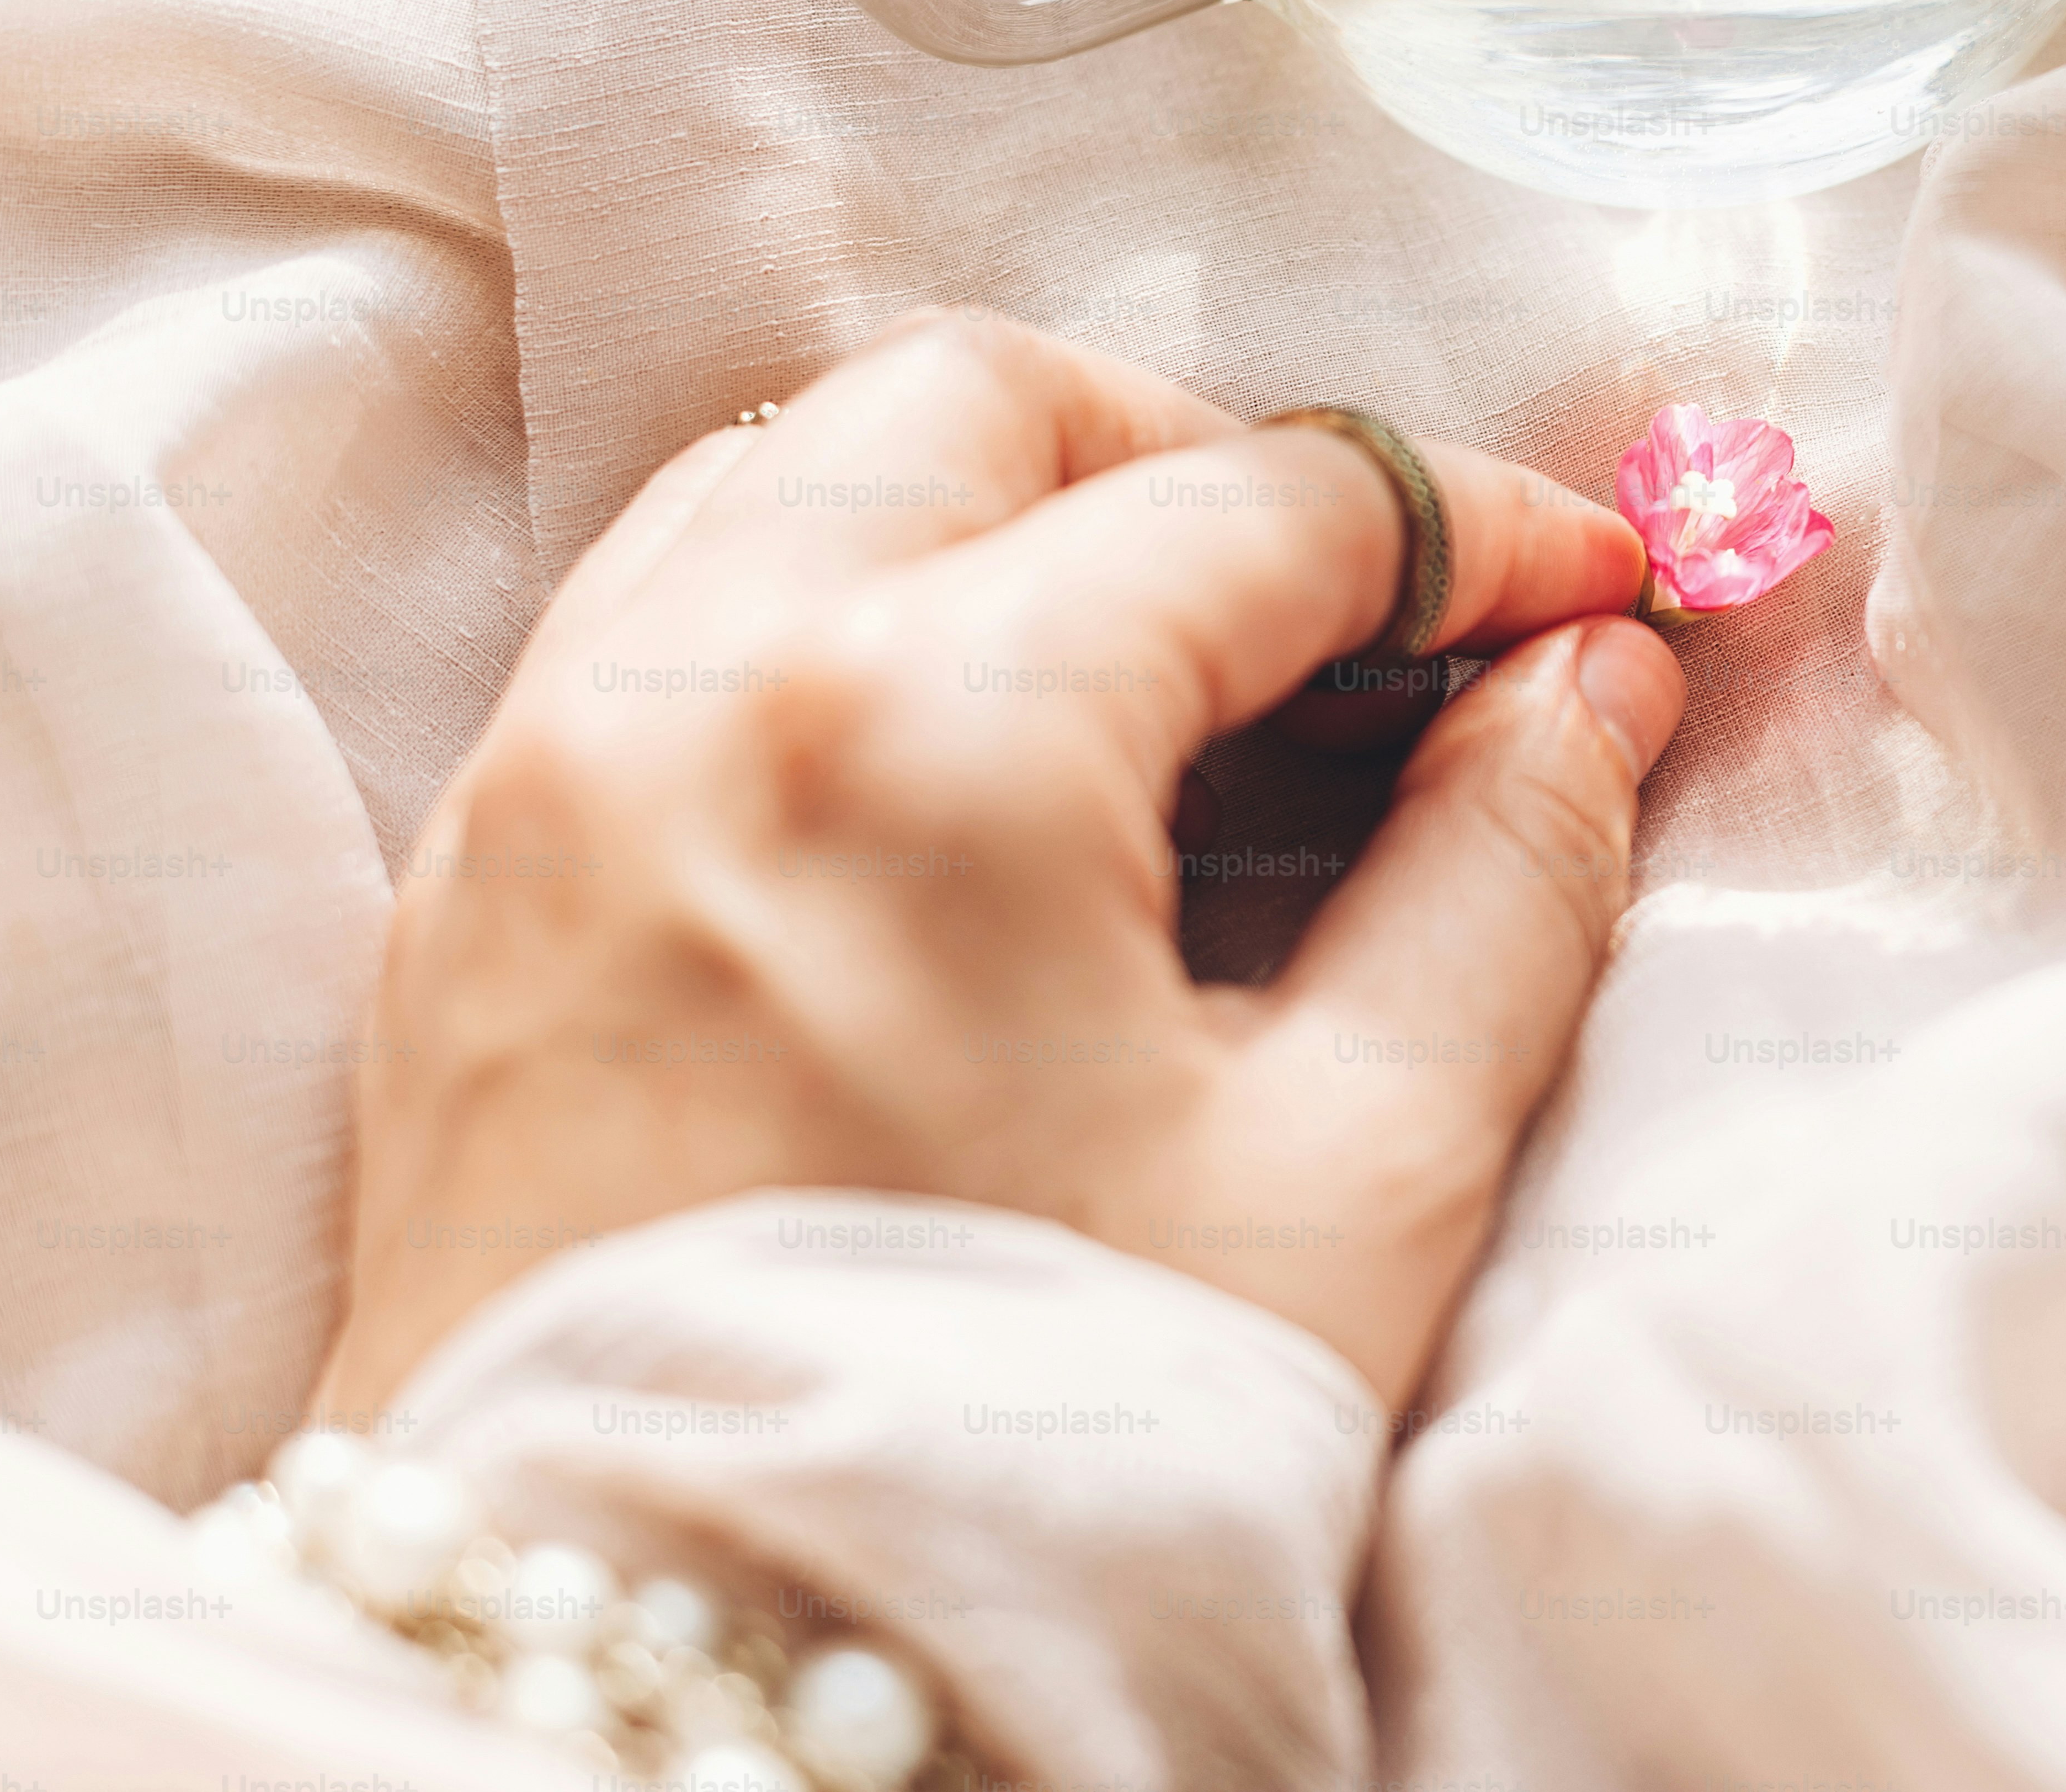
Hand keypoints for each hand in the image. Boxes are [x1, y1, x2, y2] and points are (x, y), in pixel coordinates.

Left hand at [315, 313, 1681, 1415]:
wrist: (679, 1721)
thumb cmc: (1027, 1458)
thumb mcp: (1356, 1176)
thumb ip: (1503, 883)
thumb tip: (1591, 694)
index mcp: (939, 736)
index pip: (1259, 511)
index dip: (1466, 532)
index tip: (1584, 592)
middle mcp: (701, 694)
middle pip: (986, 406)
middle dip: (1207, 456)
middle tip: (1364, 605)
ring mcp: (550, 782)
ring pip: (786, 475)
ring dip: (1000, 502)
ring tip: (1160, 662)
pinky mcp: (474, 894)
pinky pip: (649, 619)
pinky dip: (825, 603)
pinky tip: (953, 757)